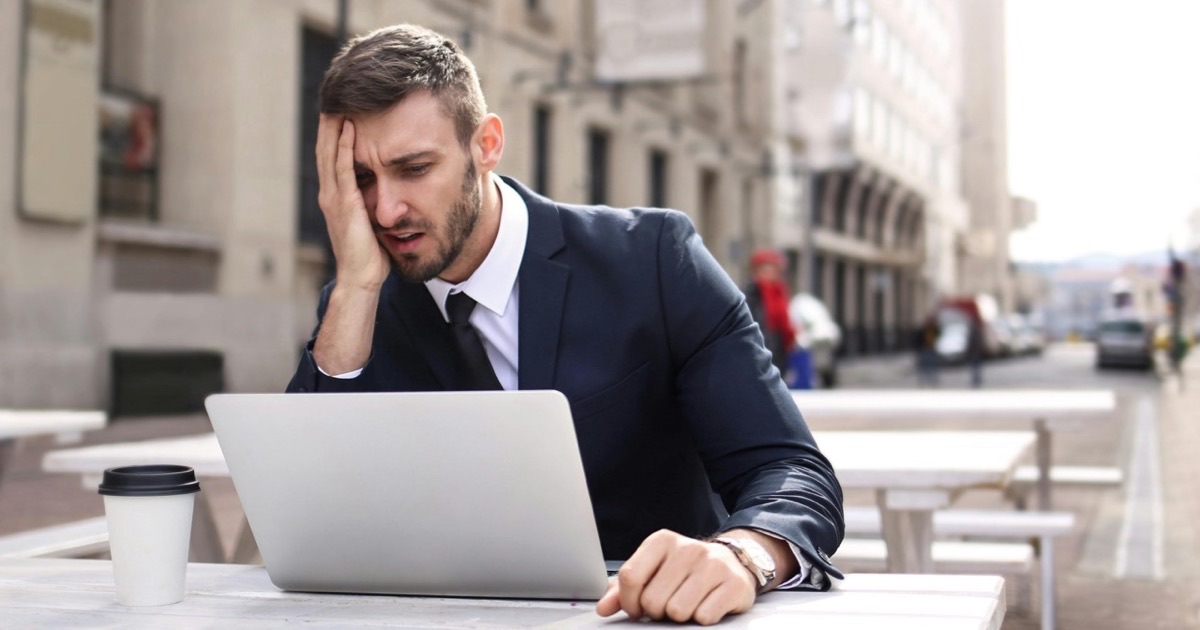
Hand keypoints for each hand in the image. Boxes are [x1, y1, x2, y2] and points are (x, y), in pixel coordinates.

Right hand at [316, 114, 389, 290]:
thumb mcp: (371, 221)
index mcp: (336, 195)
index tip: (344, 104)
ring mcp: (334, 197)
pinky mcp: (344, 204)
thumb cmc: (370, 255)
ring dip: (335, 125)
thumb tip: (389, 189)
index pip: (332, 154)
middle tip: (336, 92)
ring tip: (339, 99)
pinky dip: (346, 146)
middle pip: (326, 146)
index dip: (336, 129)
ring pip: (330, 152)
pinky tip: (350, 126)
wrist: (362, 279)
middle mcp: (330, 192)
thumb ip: (374, 201)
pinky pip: (343, 169)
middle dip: (331, 119)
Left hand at [595, 529, 755, 624]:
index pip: (630, 576)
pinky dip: (703, 619)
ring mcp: (712, 565)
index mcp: (662, 541)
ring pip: (677, 611)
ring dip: (680, 617)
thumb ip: (625, 589)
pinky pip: (704, 617)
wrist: (732, 563)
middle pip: (652, 600)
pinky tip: (706, 605)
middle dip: (657, 611)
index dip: (630, 601)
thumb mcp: (654, 571)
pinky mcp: (734, 584)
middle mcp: (688, 548)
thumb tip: (603, 607)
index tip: (637, 608)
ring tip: (687, 604)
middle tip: (668, 604)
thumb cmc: (686, 570)